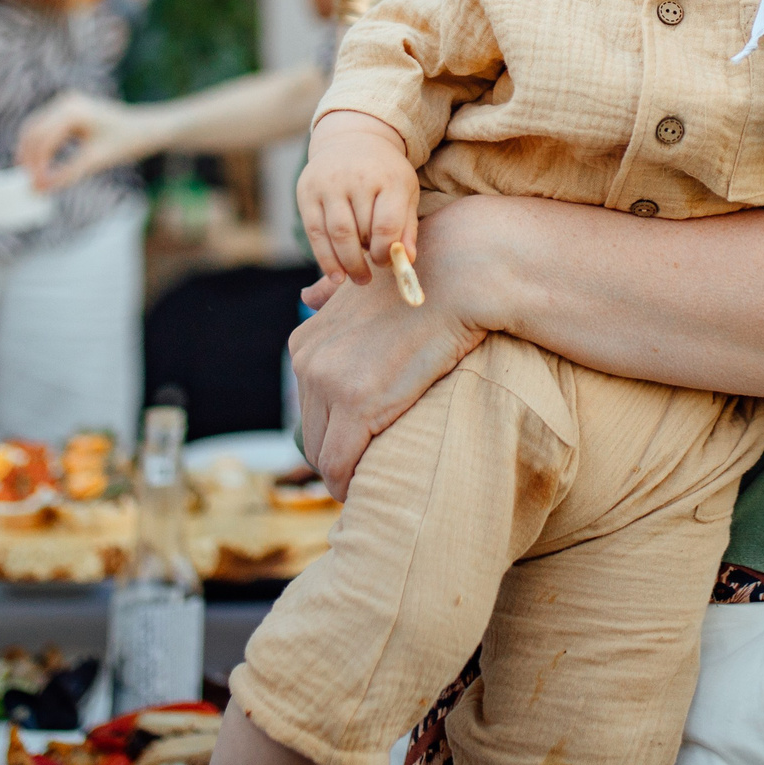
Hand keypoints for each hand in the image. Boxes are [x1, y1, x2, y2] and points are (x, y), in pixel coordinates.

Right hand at [16, 90, 157, 191]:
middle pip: (32, 132)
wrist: (147, 128)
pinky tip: (42, 167)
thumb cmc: (126, 142)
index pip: (42, 140)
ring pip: (35, 131)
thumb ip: (66, 174)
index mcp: (71, 110)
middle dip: (29, 159)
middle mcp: (64, 103)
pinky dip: (41, 148)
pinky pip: (45, 130)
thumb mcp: (96, 161)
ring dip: (32, 154)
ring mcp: (65, 105)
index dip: (36, 166)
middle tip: (30, 185)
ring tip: (34, 179)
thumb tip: (39, 189)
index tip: (35, 188)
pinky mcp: (68, 112)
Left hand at [289, 203, 492, 495]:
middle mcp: (308, 362)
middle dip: (338, 456)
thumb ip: (331, 295)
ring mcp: (329, 383)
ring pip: (323, 455)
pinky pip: (340, 465)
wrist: (458, 274)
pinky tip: (371, 490)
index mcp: (305, 342)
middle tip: (371, 471)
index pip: (308, 407)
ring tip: (375, 482)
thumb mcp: (363, 286)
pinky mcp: (358, 404)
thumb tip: (306, 294)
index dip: (334, 431)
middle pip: (312, 434)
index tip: (360, 446)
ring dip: (346, 474)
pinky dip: (350, 484)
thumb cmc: (423, 281)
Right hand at [296, 113, 421, 284]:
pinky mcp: (307, 191)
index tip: (386, 264)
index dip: (386, 253)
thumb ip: (407, 227)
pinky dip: (325, 258)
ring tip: (355, 278)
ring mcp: (329, 183)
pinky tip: (335, 274)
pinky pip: (315, 232)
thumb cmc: (385, 174)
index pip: (387, 225)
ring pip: (336, 234)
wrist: (353, 139)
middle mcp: (357, 178)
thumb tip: (407, 261)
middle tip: (368, 277)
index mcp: (389, 178)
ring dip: (345, 263)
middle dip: (364, 259)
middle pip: (360, 231)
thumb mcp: (405, 192)